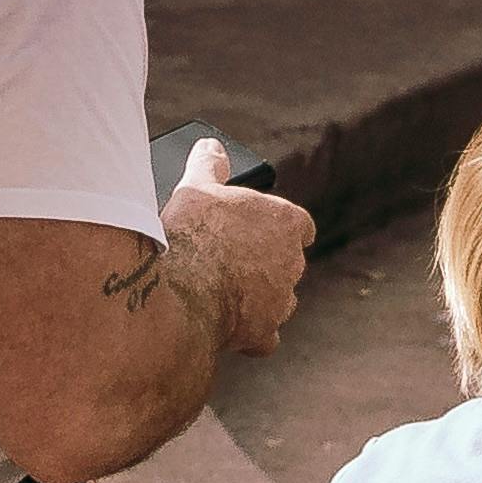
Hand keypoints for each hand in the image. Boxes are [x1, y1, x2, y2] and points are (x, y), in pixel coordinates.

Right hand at [161, 147, 312, 356]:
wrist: (182, 288)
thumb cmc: (192, 231)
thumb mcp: (196, 187)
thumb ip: (209, 166)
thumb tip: (211, 146)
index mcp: (286, 222)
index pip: (298, 225)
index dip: (277, 228)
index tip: (255, 230)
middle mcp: (293, 262)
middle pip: (287, 262)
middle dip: (262, 263)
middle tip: (226, 259)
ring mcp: (282, 300)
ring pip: (279, 298)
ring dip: (258, 296)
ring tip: (220, 291)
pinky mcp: (265, 332)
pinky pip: (265, 336)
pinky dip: (251, 333)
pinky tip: (230, 329)